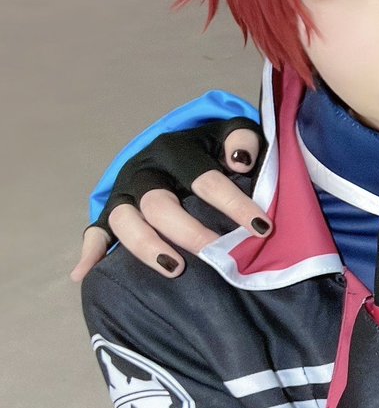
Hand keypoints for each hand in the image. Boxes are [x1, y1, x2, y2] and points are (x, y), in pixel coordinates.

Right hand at [70, 118, 269, 280]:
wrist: (179, 145)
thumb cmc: (213, 146)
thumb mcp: (231, 133)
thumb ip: (243, 139)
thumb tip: (240, 160)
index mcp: (176, 151)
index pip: (206, 180)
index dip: (234, 204)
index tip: (262, 228)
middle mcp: (145, 171)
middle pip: (159, 204)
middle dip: (188, 231)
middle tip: (216, 254)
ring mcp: (125, 193)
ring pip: (124, 220)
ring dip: (146, 246)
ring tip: (175, 269)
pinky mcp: (110, 210)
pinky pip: (95, 231)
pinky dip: (89, 252)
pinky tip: (86, 274)